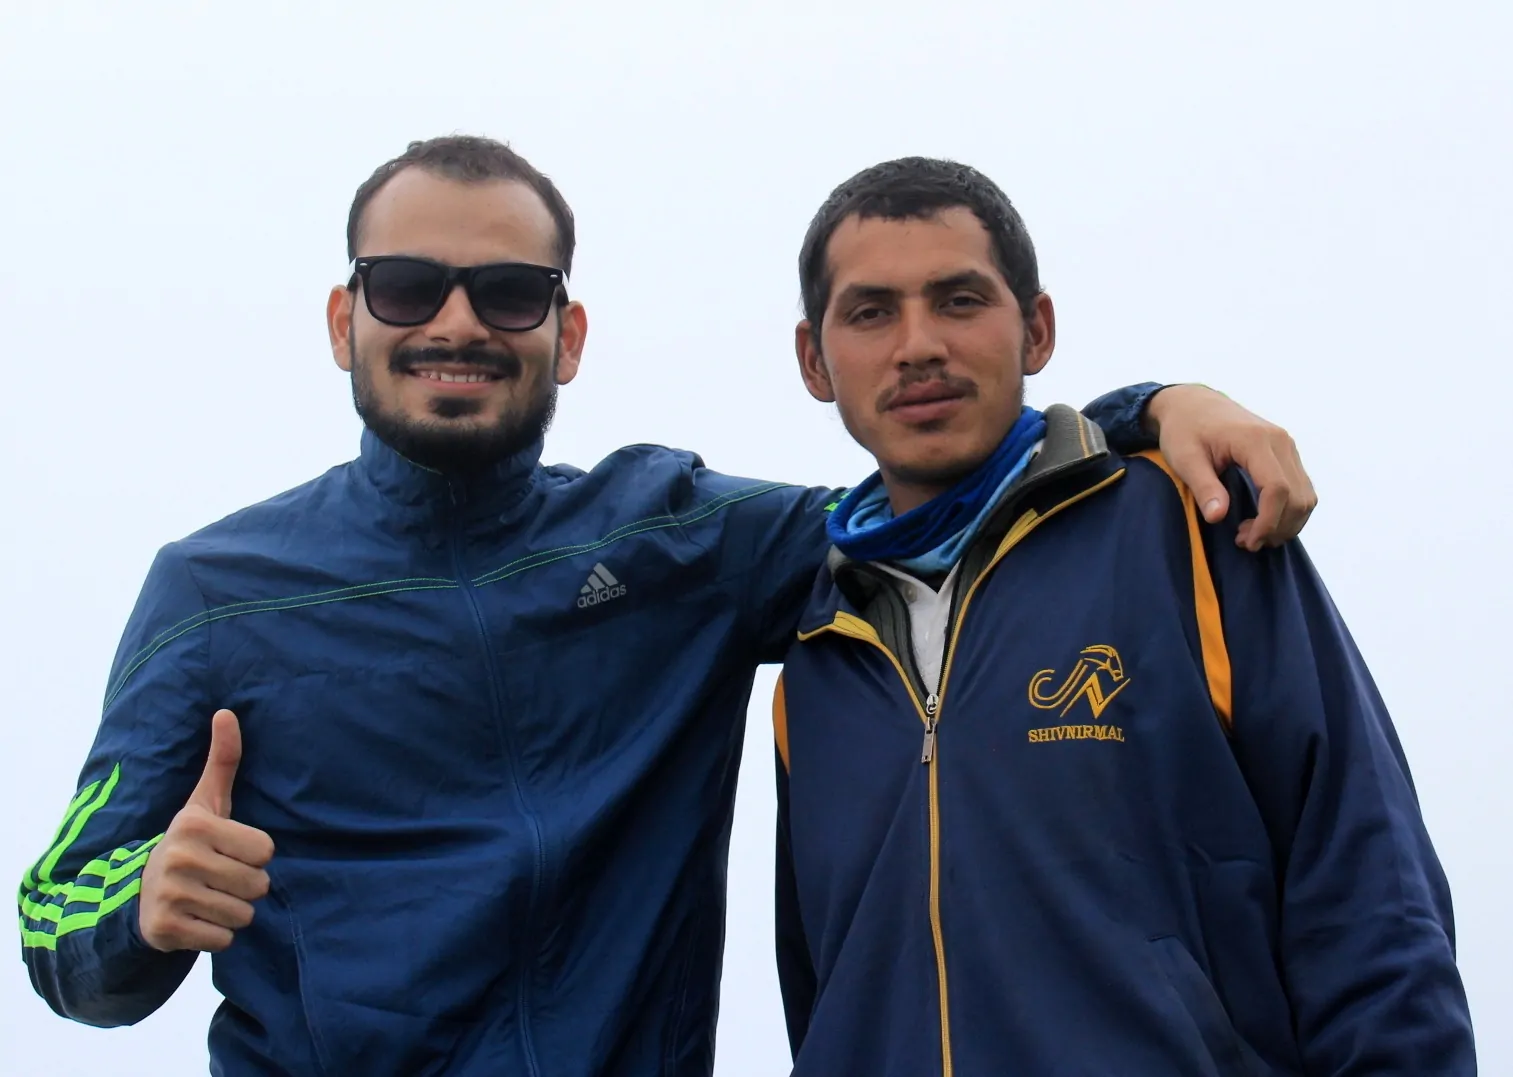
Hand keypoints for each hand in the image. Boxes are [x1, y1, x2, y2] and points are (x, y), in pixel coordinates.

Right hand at [138, 710, 273, 952]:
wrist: (139, 892)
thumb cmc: (191, 842)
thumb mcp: (206, 801)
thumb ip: (223, 760)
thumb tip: (227, 712)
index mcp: (194, 824)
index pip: (265, 850)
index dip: (255, 855)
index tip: (230, 851)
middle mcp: (178, 857)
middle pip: (257, 884)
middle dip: (247, 886)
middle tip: (220, 879)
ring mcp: (170, 895)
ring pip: (242, 914)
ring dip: (233, 912)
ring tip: (209, 898)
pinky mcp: (165, 930)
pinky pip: (223, 939)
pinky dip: (217, 935)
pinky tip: (197, 920)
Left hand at [1145, 384, 1316, 549]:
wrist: (1193, 403)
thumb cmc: (1184, 429)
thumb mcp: (1185, 458)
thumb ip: (1203, 486)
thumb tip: (1218, 516)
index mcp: (1255, 440)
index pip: (1277, 488)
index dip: (1267, 521)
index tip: (1247, 541)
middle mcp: (1279, 441)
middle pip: (1298, 496)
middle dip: (1277, 527)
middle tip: (1246, 542)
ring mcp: (1287, 446)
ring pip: (1305, 495)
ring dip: (1286, 522)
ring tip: (1253, 535)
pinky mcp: (1286, 453)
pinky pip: (1301, 488)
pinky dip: (1289, 511)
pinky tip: (1263, 521)